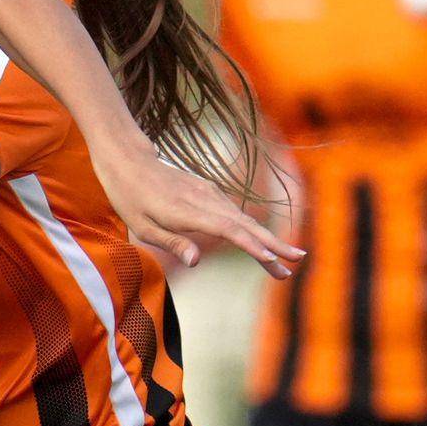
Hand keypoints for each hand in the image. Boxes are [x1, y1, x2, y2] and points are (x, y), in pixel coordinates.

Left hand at [97, 147, 300, 278]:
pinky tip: (264, 243)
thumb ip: (172, 243)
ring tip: (287, 259)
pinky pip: (235, 214)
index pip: (229, 230)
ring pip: (244, 220)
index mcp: (189, 212)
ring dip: (267, 239)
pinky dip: (253, 229)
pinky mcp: (210, 192)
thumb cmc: (130, 200)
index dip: (251, 245)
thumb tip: (196, 262)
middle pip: (245, 225)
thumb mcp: (142, 228)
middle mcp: (206, 201)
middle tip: (296, 261)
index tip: (272, 259)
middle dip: (273, 244)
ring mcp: (210, 194)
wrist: (130, 163)